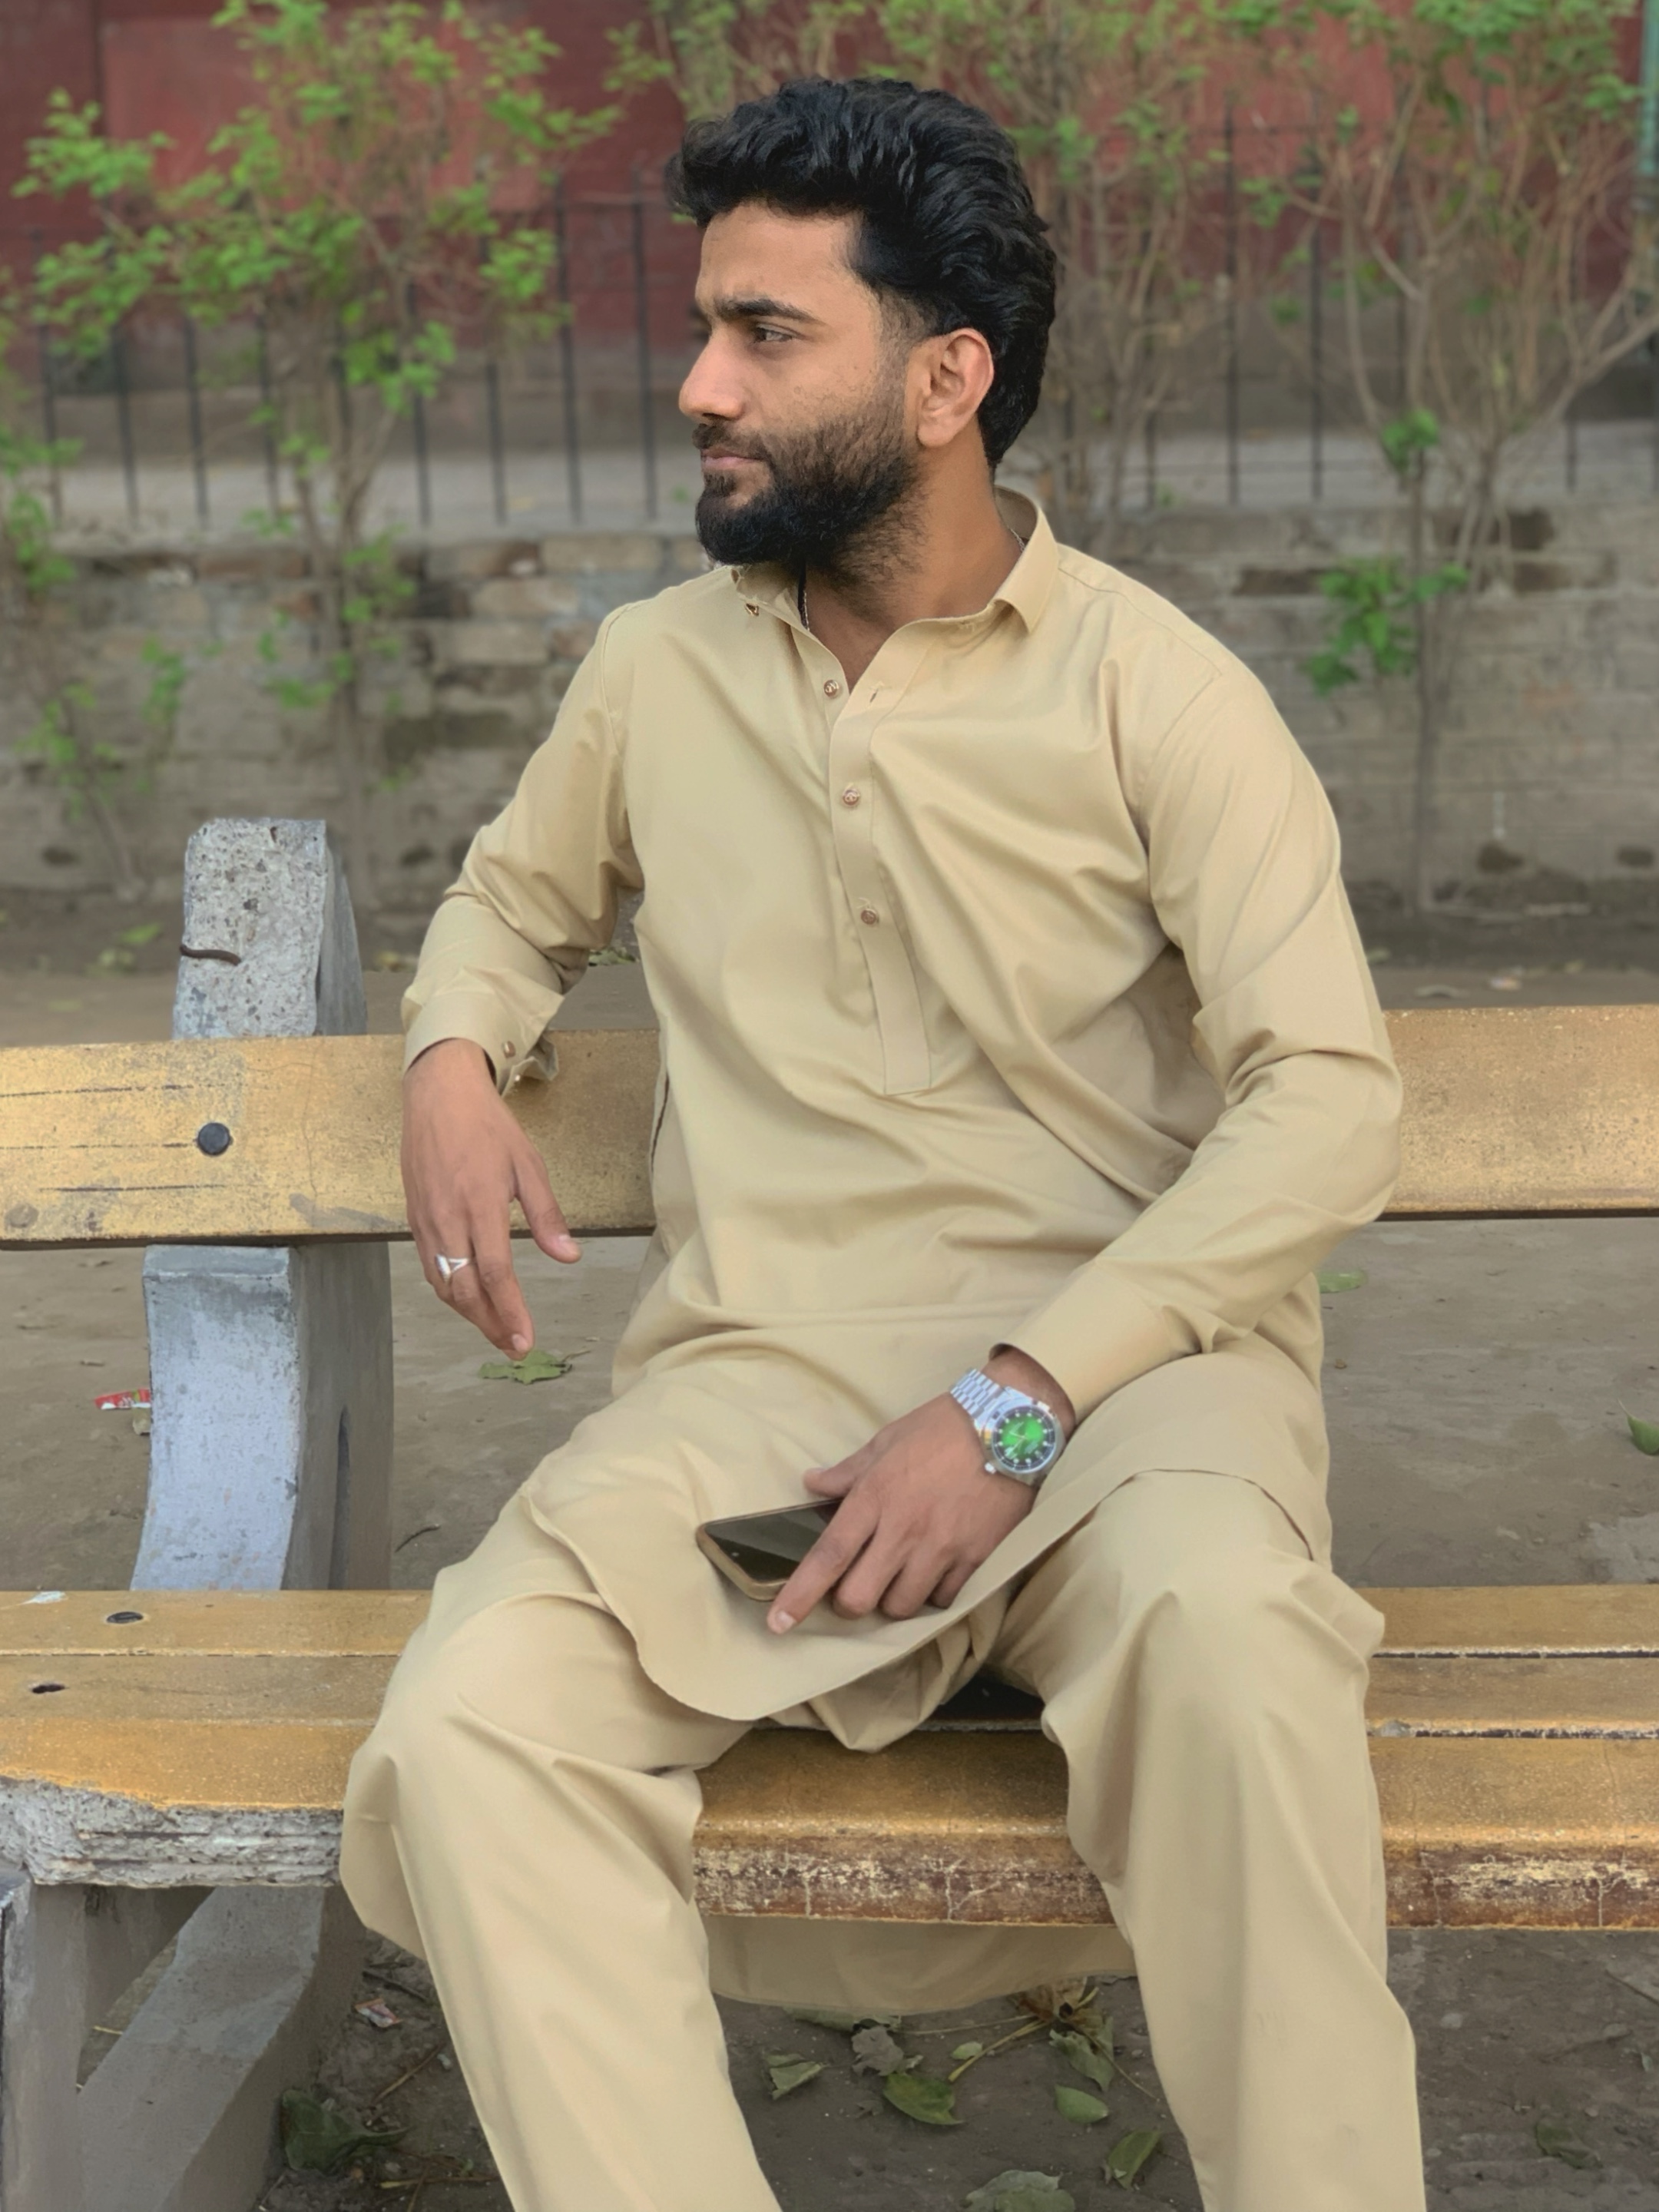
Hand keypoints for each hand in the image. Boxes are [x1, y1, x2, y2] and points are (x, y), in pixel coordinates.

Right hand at [402, 1037, 578, 1353]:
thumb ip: (547, 1215)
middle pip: (464, 1290)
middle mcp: (448, 1220)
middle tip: (514, 1347)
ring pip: (443, 1284)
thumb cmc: (487, 1127)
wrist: (437, 1096)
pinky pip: (430, 1268)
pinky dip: (449, 1292)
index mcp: (480, 1205)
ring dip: (468, 1314)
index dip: (510, 1312)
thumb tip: (568, 1257)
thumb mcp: (527, 1164)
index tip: (525, 1340)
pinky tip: (468, 1300)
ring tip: (496, 1331)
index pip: (494, 1275)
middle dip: (489, 1325)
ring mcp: (426, 1222)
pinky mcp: (414, 1219)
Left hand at [767, 1350, 1074, 1632]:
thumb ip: (847, 1472)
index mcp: (874, 1498)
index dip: (800, 1594)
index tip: (778, 1623)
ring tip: (899, 1576)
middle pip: (859, 1598)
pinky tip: (934, 1572)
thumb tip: (812, 1483)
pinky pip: (944, 1599)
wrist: (1009, 1425)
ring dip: (892, 1599)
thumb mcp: (886, 1440)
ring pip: (901, 1607)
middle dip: (850, 1603)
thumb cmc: (942, 1427)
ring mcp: (941, 1548)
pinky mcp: (976, 1558)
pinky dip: (933, 1594)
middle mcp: (903, 1530)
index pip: (828, 1556)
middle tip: (856, 1586)